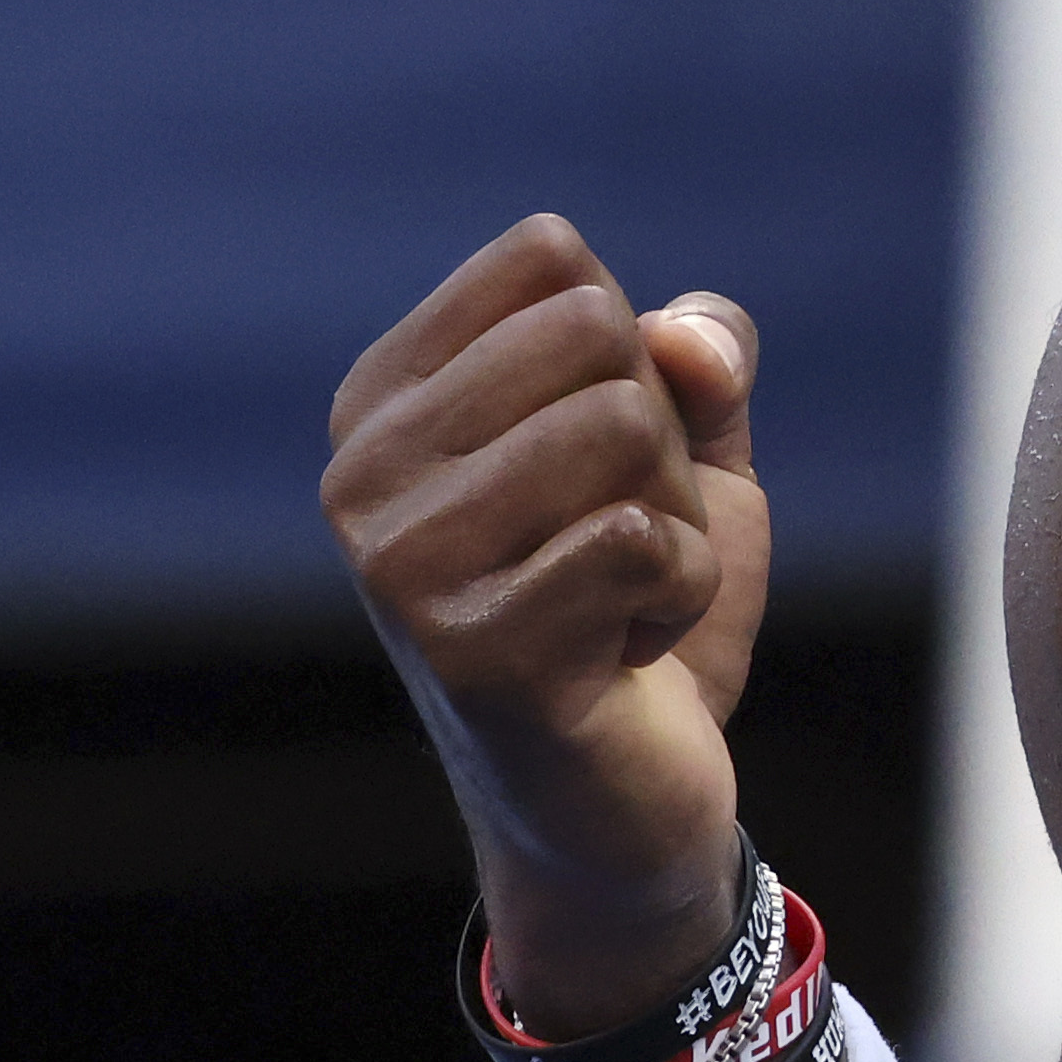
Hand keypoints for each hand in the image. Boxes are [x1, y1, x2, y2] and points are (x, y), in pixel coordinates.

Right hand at [323, 213, 772, 1034]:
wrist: (630, 801)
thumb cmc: (639, 604)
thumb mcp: (688, 452)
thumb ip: (700, 359)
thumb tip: (689, 341)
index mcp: (384, 399)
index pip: (551, 261)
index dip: (634, 354)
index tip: (599, 465)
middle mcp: (360, 471)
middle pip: (597, 335)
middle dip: (662, 441)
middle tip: (616, 545)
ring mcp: (399, 564)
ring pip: (622, 425)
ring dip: (673, 519)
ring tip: (618, 597)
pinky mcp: (468, 650)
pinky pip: (643, 539)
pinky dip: (682, 591)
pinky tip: (625, 652)